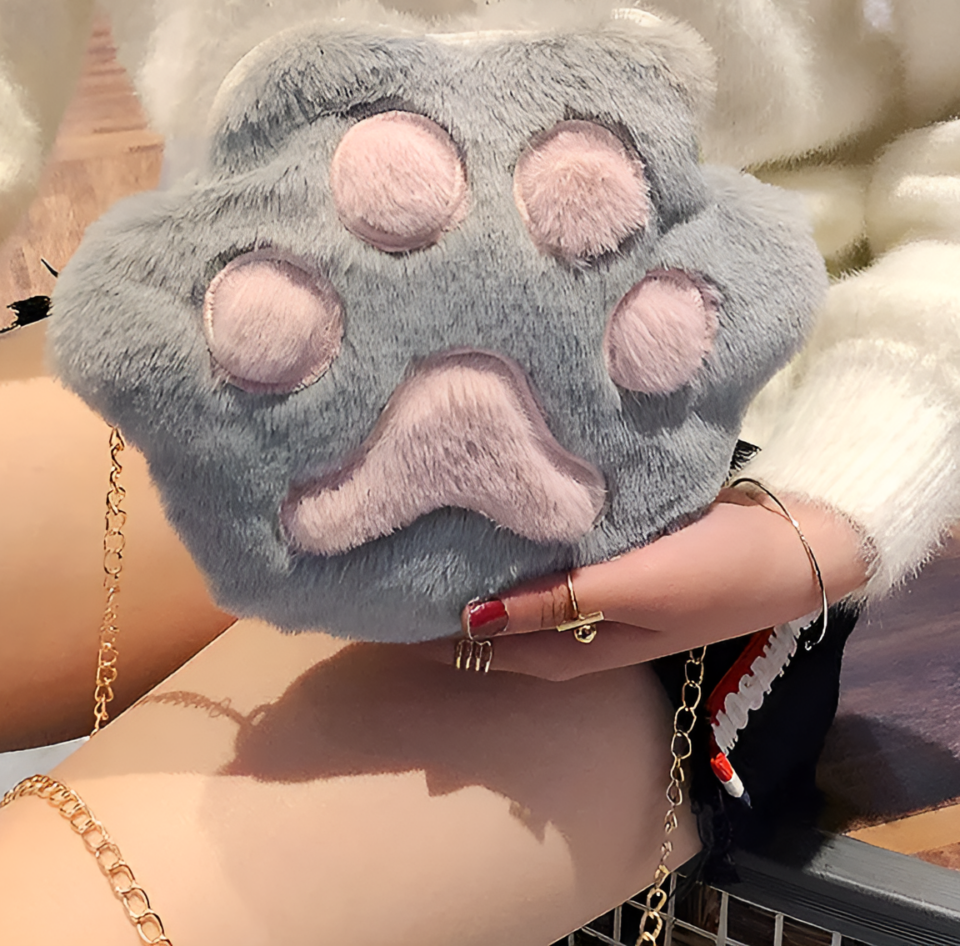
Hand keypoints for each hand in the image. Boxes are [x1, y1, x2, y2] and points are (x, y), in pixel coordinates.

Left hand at [424, 489, 868, 679]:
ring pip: (514, 597)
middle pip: (491, 627)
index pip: (482, 647)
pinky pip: (544, 567)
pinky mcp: (612, 562)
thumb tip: (468, 619)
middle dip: (437, 607)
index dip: (428, 633)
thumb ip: (558, 602)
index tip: (374, 605)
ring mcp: (596, 597)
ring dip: (471, 578)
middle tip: (383, 566)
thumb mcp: (635, 588)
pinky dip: (510, 553)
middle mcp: (579, 629)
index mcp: (579, 646)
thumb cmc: (714, 570)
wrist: (792, 547)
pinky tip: (491, 521)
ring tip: (422, 540)